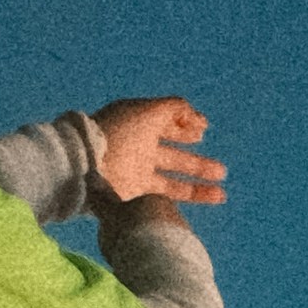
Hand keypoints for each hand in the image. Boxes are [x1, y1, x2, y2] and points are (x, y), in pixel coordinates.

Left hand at [89, 94, 225, 211]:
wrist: (85, 166)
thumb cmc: (118, 134)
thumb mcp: (149, 112)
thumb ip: (177, 109)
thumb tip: (199, 120)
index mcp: (140, 123)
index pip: (168, 124)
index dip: (188, 126)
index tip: (203, 132)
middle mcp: (140, 148)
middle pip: (175, 154)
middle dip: (198, 162)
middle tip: (221, 171)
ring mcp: (137, 172)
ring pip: (174, 179)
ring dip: (199, 183)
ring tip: (222, 191)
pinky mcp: (134, 193)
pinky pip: (166, 196)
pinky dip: (187, 198)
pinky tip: (203, 199)